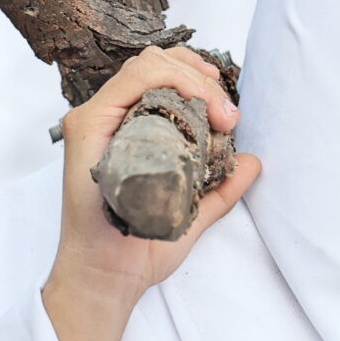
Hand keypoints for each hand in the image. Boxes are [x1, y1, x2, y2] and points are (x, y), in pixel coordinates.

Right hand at [41, 47, 260, 340]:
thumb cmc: (139, 248)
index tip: (231, 113)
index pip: (163, 75)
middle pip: (156, 61)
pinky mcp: (87, 128)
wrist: (108, 279)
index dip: (202, 78)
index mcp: (128, 128)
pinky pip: (128, 85)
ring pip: (145, 65)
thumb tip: (252, 162)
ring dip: (193, 80)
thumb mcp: (193, 212)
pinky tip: (198, 112)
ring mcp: (95, 121)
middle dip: (203, 77)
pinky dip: (170, 84)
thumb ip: (221, 188)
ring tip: (221, 117)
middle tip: (230, 117)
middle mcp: (108, 118)